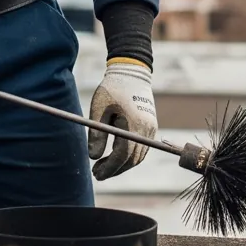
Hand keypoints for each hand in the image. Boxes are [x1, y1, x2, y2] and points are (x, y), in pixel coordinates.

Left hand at [88, 58, 157, 178]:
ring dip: (122, 165)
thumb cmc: (113, 89)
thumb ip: (97, 134)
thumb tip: (93, 157)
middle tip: (97, 173)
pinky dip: (129, 156)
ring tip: (103, 166)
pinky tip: (115, 156)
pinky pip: (142, 148)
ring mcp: (151, 128)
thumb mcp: (99, 109)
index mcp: (134, 124)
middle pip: (132, 159)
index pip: (123, 155)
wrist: (132, 72)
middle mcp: (147, 129)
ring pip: (139, 156)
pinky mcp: (151, 126)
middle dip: (114, 169)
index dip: (109, 168)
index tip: (95, 173)